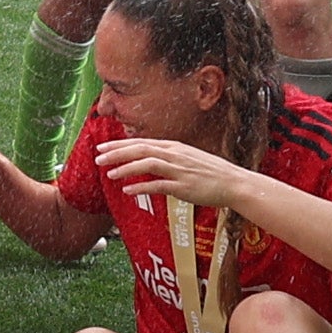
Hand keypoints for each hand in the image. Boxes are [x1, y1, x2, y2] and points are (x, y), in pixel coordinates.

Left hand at [91, 128, 257, 216]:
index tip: (102, 148)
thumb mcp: (187, 159)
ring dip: (126, 168)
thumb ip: (168, 158)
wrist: (234, 183)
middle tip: (97, 157)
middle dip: (116, 152)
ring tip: (109, 173)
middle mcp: (175, 154)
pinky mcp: (184, 186)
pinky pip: (158, 185)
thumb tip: (148, 161)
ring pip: (147, 163)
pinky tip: (127, 190)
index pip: (141, 142)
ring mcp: (179, 170)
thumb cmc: (211, 172)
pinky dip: (141, 186)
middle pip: (140, 149)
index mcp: (174, 147)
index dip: (120, 145)